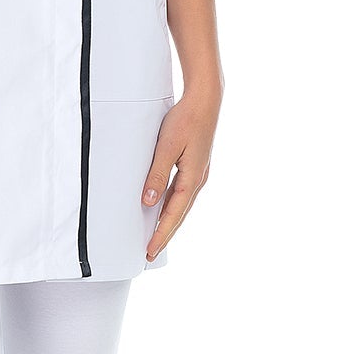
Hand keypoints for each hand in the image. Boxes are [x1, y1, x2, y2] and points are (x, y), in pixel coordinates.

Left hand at [143, 83, 219, 260]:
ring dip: (168, 222)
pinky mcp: (195, 166)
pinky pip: (182, 193)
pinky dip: (172, 206)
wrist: (205, 100)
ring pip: (181, 205)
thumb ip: (157, 175)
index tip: (149, 251)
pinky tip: (163, 208)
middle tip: (149, 253)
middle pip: (179, 215)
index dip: (161, 234)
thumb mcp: (167, 147)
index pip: (173, 215)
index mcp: (192, 179)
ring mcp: (198, 174)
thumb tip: (148, 202)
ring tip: (155, 236)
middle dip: (164, 234)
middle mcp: (198, 180)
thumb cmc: (186, 120)